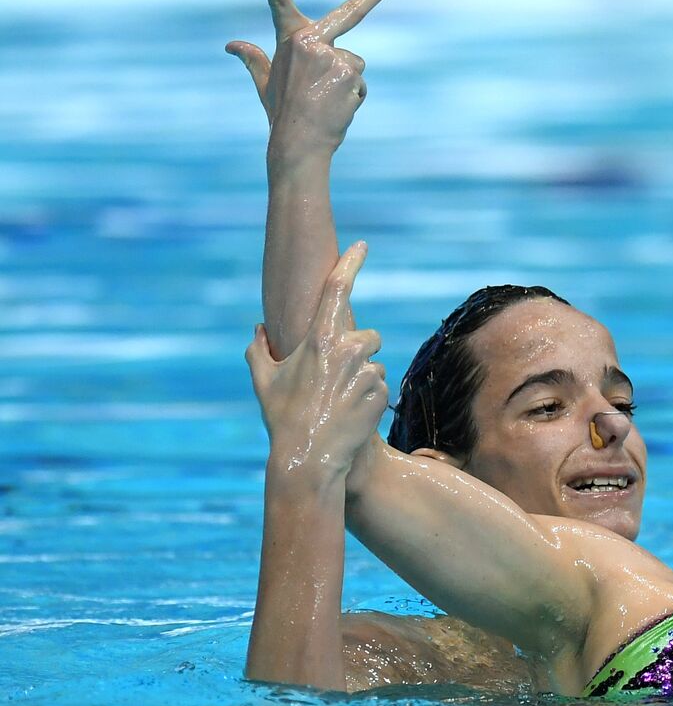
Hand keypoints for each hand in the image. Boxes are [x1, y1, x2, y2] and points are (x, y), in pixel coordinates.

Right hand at [226, 0, 399, 157]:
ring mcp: (333, 56)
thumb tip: (230, 45)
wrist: (299, 142)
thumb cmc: (282, 113)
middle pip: (351, 13)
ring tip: (326, 100)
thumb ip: (253, 59)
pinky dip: (353, 95)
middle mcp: (312, 42)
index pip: (280, 6)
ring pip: (354, 63)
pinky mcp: (349, 73)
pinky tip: (336, 107)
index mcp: (291, 40)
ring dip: (347, 81)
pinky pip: (360, 83)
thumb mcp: (265, 82)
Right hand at [246, 242, 387, 478]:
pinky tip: (349, 413)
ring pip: (373, 363)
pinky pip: (380, 385)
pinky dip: (368, 395)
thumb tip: (259, 331)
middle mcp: (350, 350)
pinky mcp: (382, 393)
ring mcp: (369, 371)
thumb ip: (258, 350)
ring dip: (361, 375)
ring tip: (337, 402)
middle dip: (357, 348)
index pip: (338, 290)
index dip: (351, 264)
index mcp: (321, 339)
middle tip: (334, 376)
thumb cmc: (281, 417)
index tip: (361, 246)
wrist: (309, 459)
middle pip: (367, 335)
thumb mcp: (263, 380)